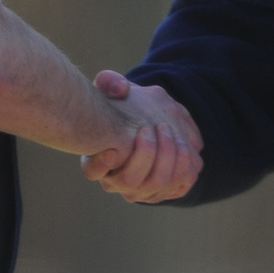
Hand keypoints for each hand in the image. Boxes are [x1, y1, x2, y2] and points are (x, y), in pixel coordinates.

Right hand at [79, 70, 202, 202]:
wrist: (154, 123)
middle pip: (129, 181)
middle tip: (152, 128)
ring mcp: (140, 189)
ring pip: (155, 184)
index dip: (100, 164)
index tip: (113, 149)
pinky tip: (181, 143)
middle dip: (146, 153)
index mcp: (95, 159)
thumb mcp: (112, 91)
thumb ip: (109, 82)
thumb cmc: (124, 106)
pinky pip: (177, 187)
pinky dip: (182, 166)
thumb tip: (121, 88)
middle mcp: (115, 181)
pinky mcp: (165, 189)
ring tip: (168, 130)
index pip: (91, 171)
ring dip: (167, 157)